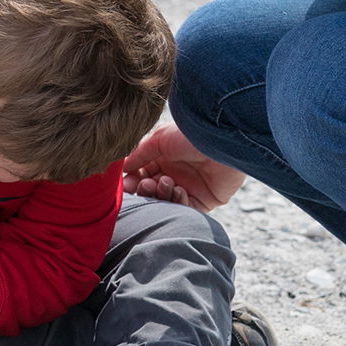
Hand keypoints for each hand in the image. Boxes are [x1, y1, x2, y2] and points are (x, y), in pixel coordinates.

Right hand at [123, 123, 245, 212]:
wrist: (223, 141)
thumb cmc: (190, 135)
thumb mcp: (158, 140)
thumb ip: (138, 155)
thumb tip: (122, 169)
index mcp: (162, 158)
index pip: (140, 175)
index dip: (132, 181)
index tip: (127, 184)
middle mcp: (174, 173)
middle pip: (150, 191)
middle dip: (145, 189)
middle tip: (146, 184)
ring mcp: (188, 187)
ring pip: (164, 202)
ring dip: (161, 195)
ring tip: (166, 182)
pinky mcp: (203, 200)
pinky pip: (183, 209)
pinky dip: (177, 202)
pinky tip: (180, 189)